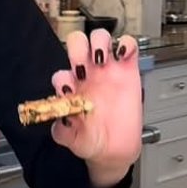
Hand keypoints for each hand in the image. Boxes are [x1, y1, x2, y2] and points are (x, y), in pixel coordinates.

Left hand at [50, 29, 141, 186]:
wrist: (116, 149)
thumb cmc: (92, 141)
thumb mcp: (73, 140)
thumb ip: (62, 131)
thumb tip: (58, 122)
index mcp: (71, 88)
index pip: (61, 73)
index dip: (63, 79)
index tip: (71, 91)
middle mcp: (87, 75)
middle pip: (77, 44)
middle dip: (77, 49)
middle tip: (84, 67)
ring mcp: (108, 71)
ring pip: (100, 38)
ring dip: (99, 42)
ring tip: (102, 59)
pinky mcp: (128, 70)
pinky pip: (128, 46)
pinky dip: (126, 44)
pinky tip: (124, 55)